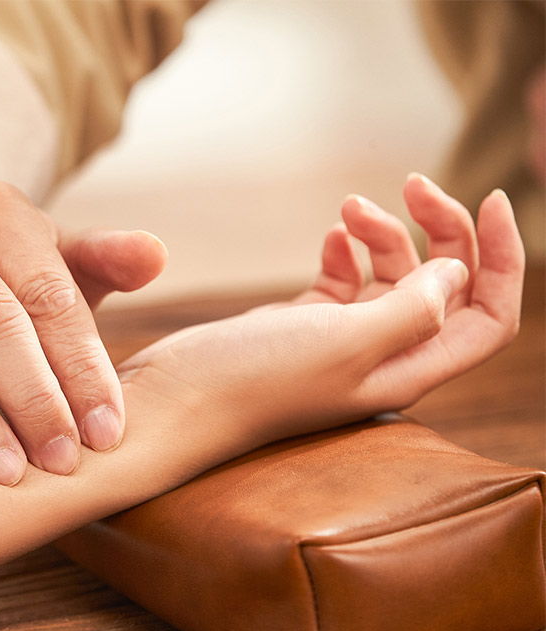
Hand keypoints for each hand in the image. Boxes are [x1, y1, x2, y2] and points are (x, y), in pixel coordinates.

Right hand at [116, 176, 523, 487]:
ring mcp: (340, 341)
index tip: (492, 200)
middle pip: (445, 287)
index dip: (503, 259)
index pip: (489, 318)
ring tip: (348, 209)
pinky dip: (347, 251)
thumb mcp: (345, 343)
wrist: (176, 398)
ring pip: (392, 277)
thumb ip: (413, 309)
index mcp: (405, 370)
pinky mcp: (300, 325)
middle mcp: (381, 357)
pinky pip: (345, 281)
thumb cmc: (255, 381)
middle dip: (442, 230)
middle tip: (412, 184)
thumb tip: (456, 271)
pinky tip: (331, 237)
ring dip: (383, 233)